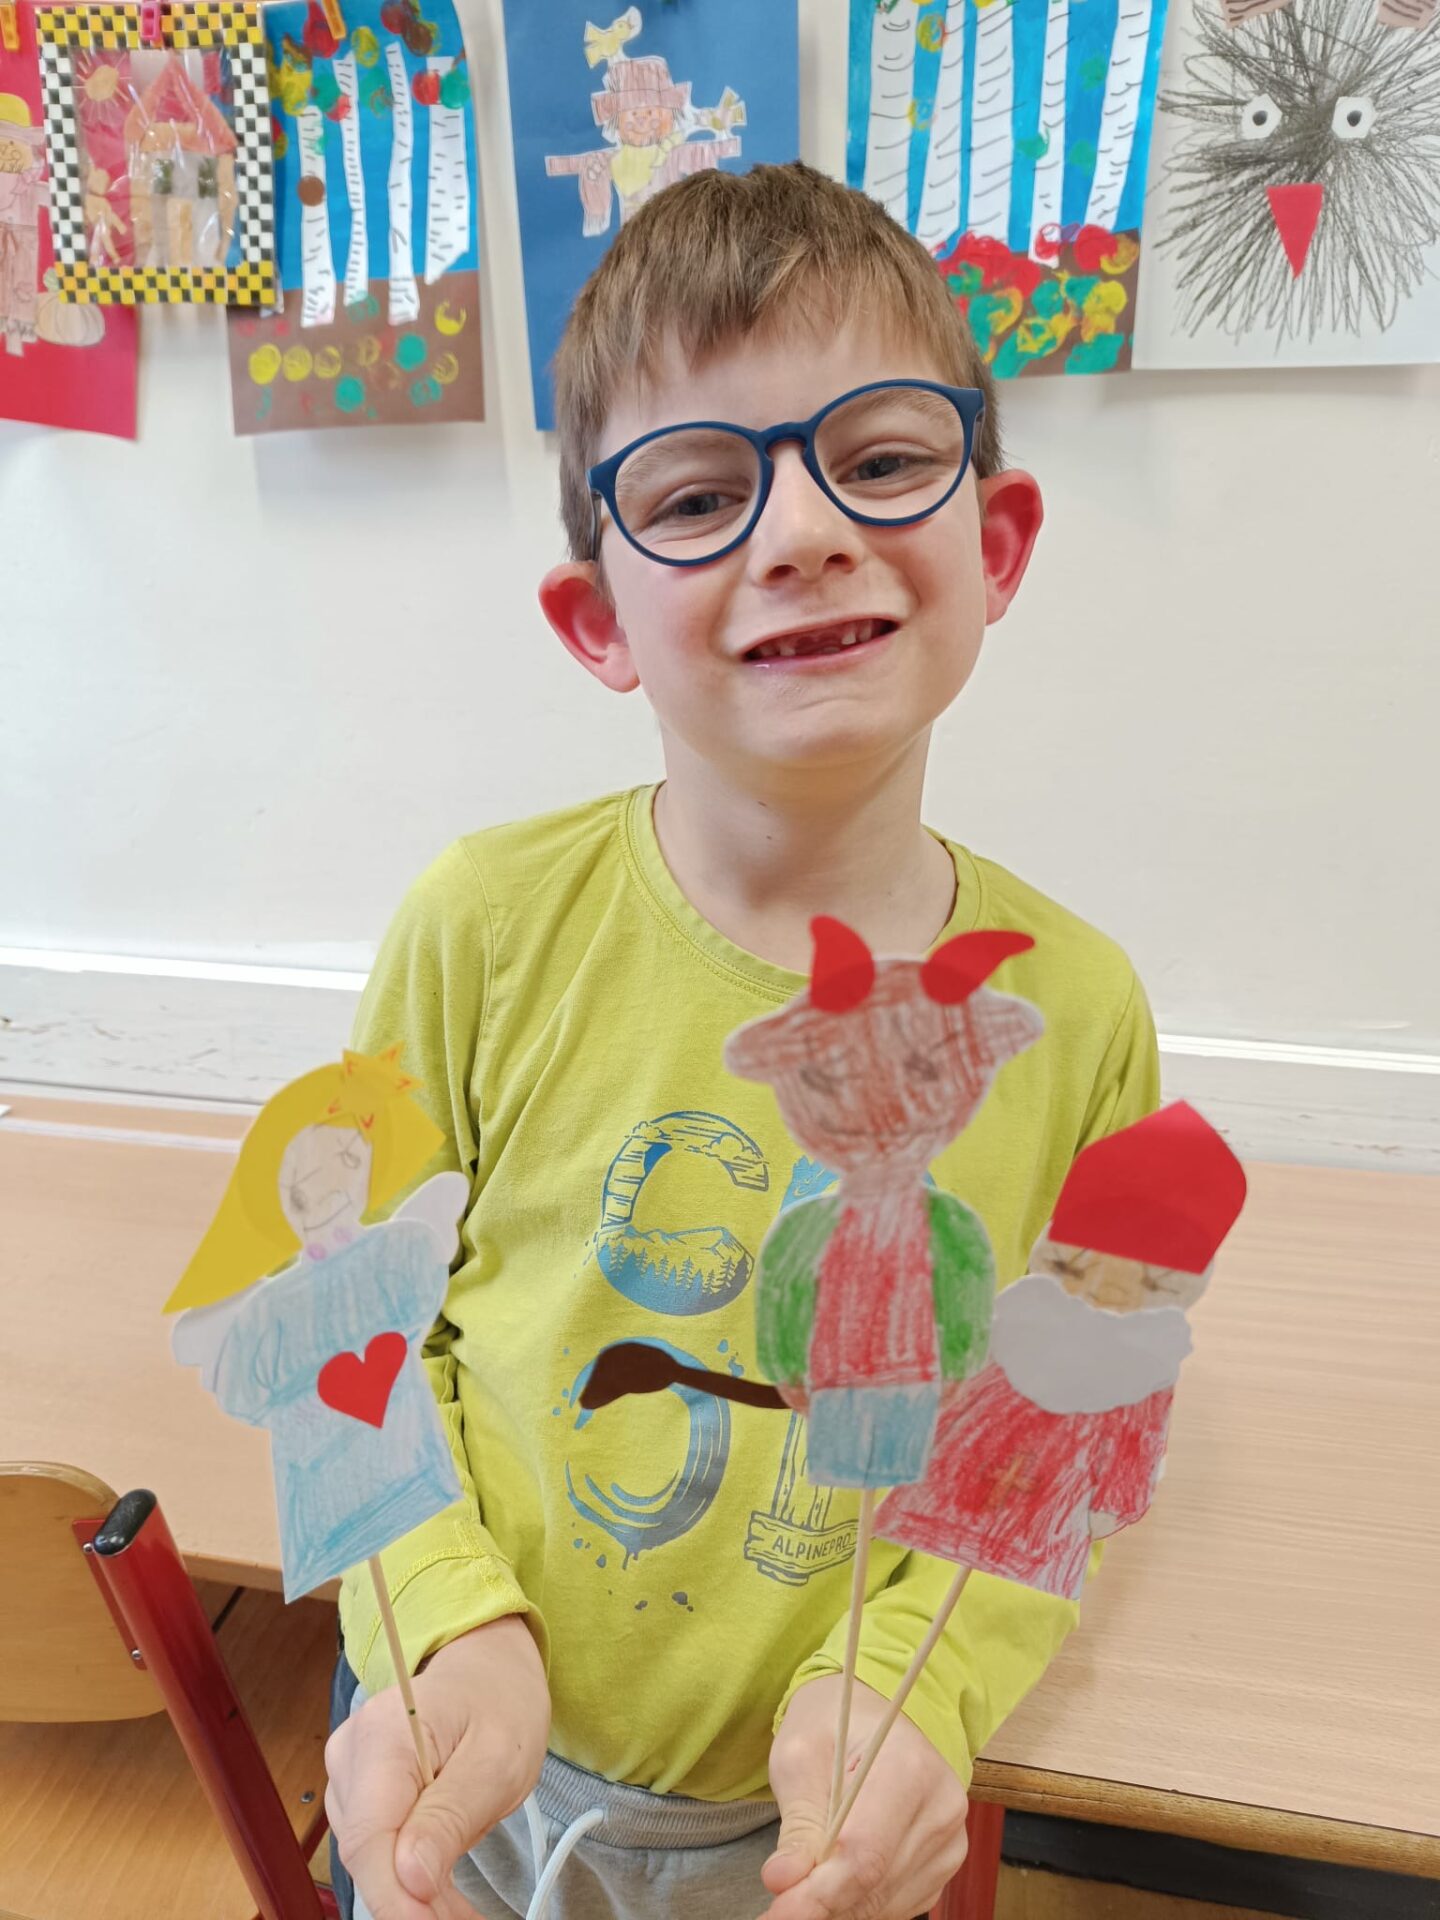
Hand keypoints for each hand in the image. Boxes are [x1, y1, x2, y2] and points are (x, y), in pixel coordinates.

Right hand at [325, 1614, 549, 1919]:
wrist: (488, 1671)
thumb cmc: (500, 1703)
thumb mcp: (498, 1760)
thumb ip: (451, 1816)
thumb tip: (409, 1878)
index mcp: (387, 1732)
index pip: (369, 1835)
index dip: (393, 1896)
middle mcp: (353, 1750)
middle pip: (366, 1851)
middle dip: (412, 1901)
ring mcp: (350, 1769)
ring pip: (370, 1856)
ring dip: (413, 1894)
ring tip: (461, 1910)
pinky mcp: (359, 1789)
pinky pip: (376, 1845)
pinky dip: (409, 1876)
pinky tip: (440, 1892)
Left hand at [764, 1676, 968, 1919]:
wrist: (874, 1711)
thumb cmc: (833, 1723)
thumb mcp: (800, 1756)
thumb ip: (799, 1823)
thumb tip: (784, 1881)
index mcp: (908, 1767)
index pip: (865, 1856)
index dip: (818, 1895)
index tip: (777, 1914)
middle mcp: (942, 1806)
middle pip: (876, 1886)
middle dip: (821, 1904)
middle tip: (778, 1908)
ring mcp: (950, 1837)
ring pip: (887, 1902)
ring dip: (840, 1905)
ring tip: (803, 1885)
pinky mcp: (945, 1860)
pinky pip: (900, 1902)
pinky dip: (863, 1902)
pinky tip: (838, 1878)